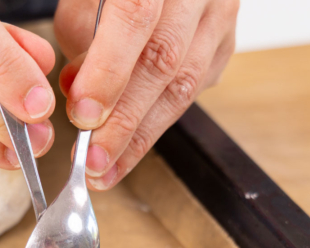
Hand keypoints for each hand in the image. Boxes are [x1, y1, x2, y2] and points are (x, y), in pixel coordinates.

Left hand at [54, 0, 237, 188]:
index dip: (109, 72)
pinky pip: (194, 89)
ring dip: (141, 135)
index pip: (136, 19)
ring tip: (108, 168)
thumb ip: (82, 46)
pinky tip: (132, 145)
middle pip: (165, 62)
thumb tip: (83, 103)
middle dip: (124, 121)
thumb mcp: (85, 0)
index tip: (84, 117)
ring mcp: (220, 14)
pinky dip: (158, 121)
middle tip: (92, 160)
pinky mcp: (226, 41)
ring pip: (185, 84)